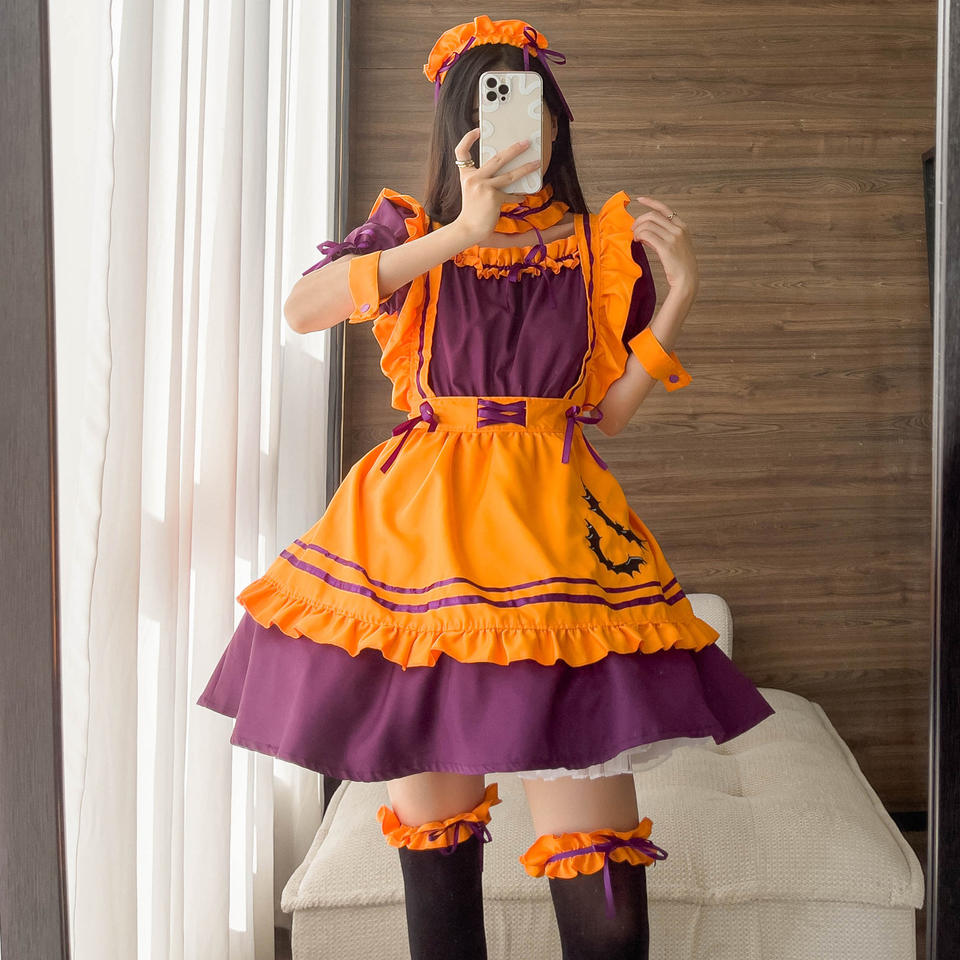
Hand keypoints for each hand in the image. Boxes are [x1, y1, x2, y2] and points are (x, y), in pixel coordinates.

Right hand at [452, 127, 540, 244]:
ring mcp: (484, 187)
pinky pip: (510, 195)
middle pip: (497, 158)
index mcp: (466, 175)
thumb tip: (506, 175)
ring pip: (510, 175)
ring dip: (525, 169)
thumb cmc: (472, 212)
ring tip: (537, 163)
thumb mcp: (472, 192)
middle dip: (514, 150)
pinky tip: (522, 198)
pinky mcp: (493, 197)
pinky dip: (517, 197)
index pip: (461, 152)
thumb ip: (484, 181)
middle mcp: (474, 178)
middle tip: (526, 143)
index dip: (468, 138)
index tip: (478, 130)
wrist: (468, 229)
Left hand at [631, 196, 698, 297]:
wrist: (687, 280)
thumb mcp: (674, 245)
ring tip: (635, 239)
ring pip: (648, 225)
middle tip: (633, 230)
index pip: (664, 208)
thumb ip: (661, 236)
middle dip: (639, 221)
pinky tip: (637, 241)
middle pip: (652, 216)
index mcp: (682, 226)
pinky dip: (639, 236)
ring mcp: (673, 238)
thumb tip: (644, 231)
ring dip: (637, 230)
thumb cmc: (679, 265)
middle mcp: (678, 229)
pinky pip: (647, 235)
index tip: (639, 200)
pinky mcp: (667, 247)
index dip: (650, 202)